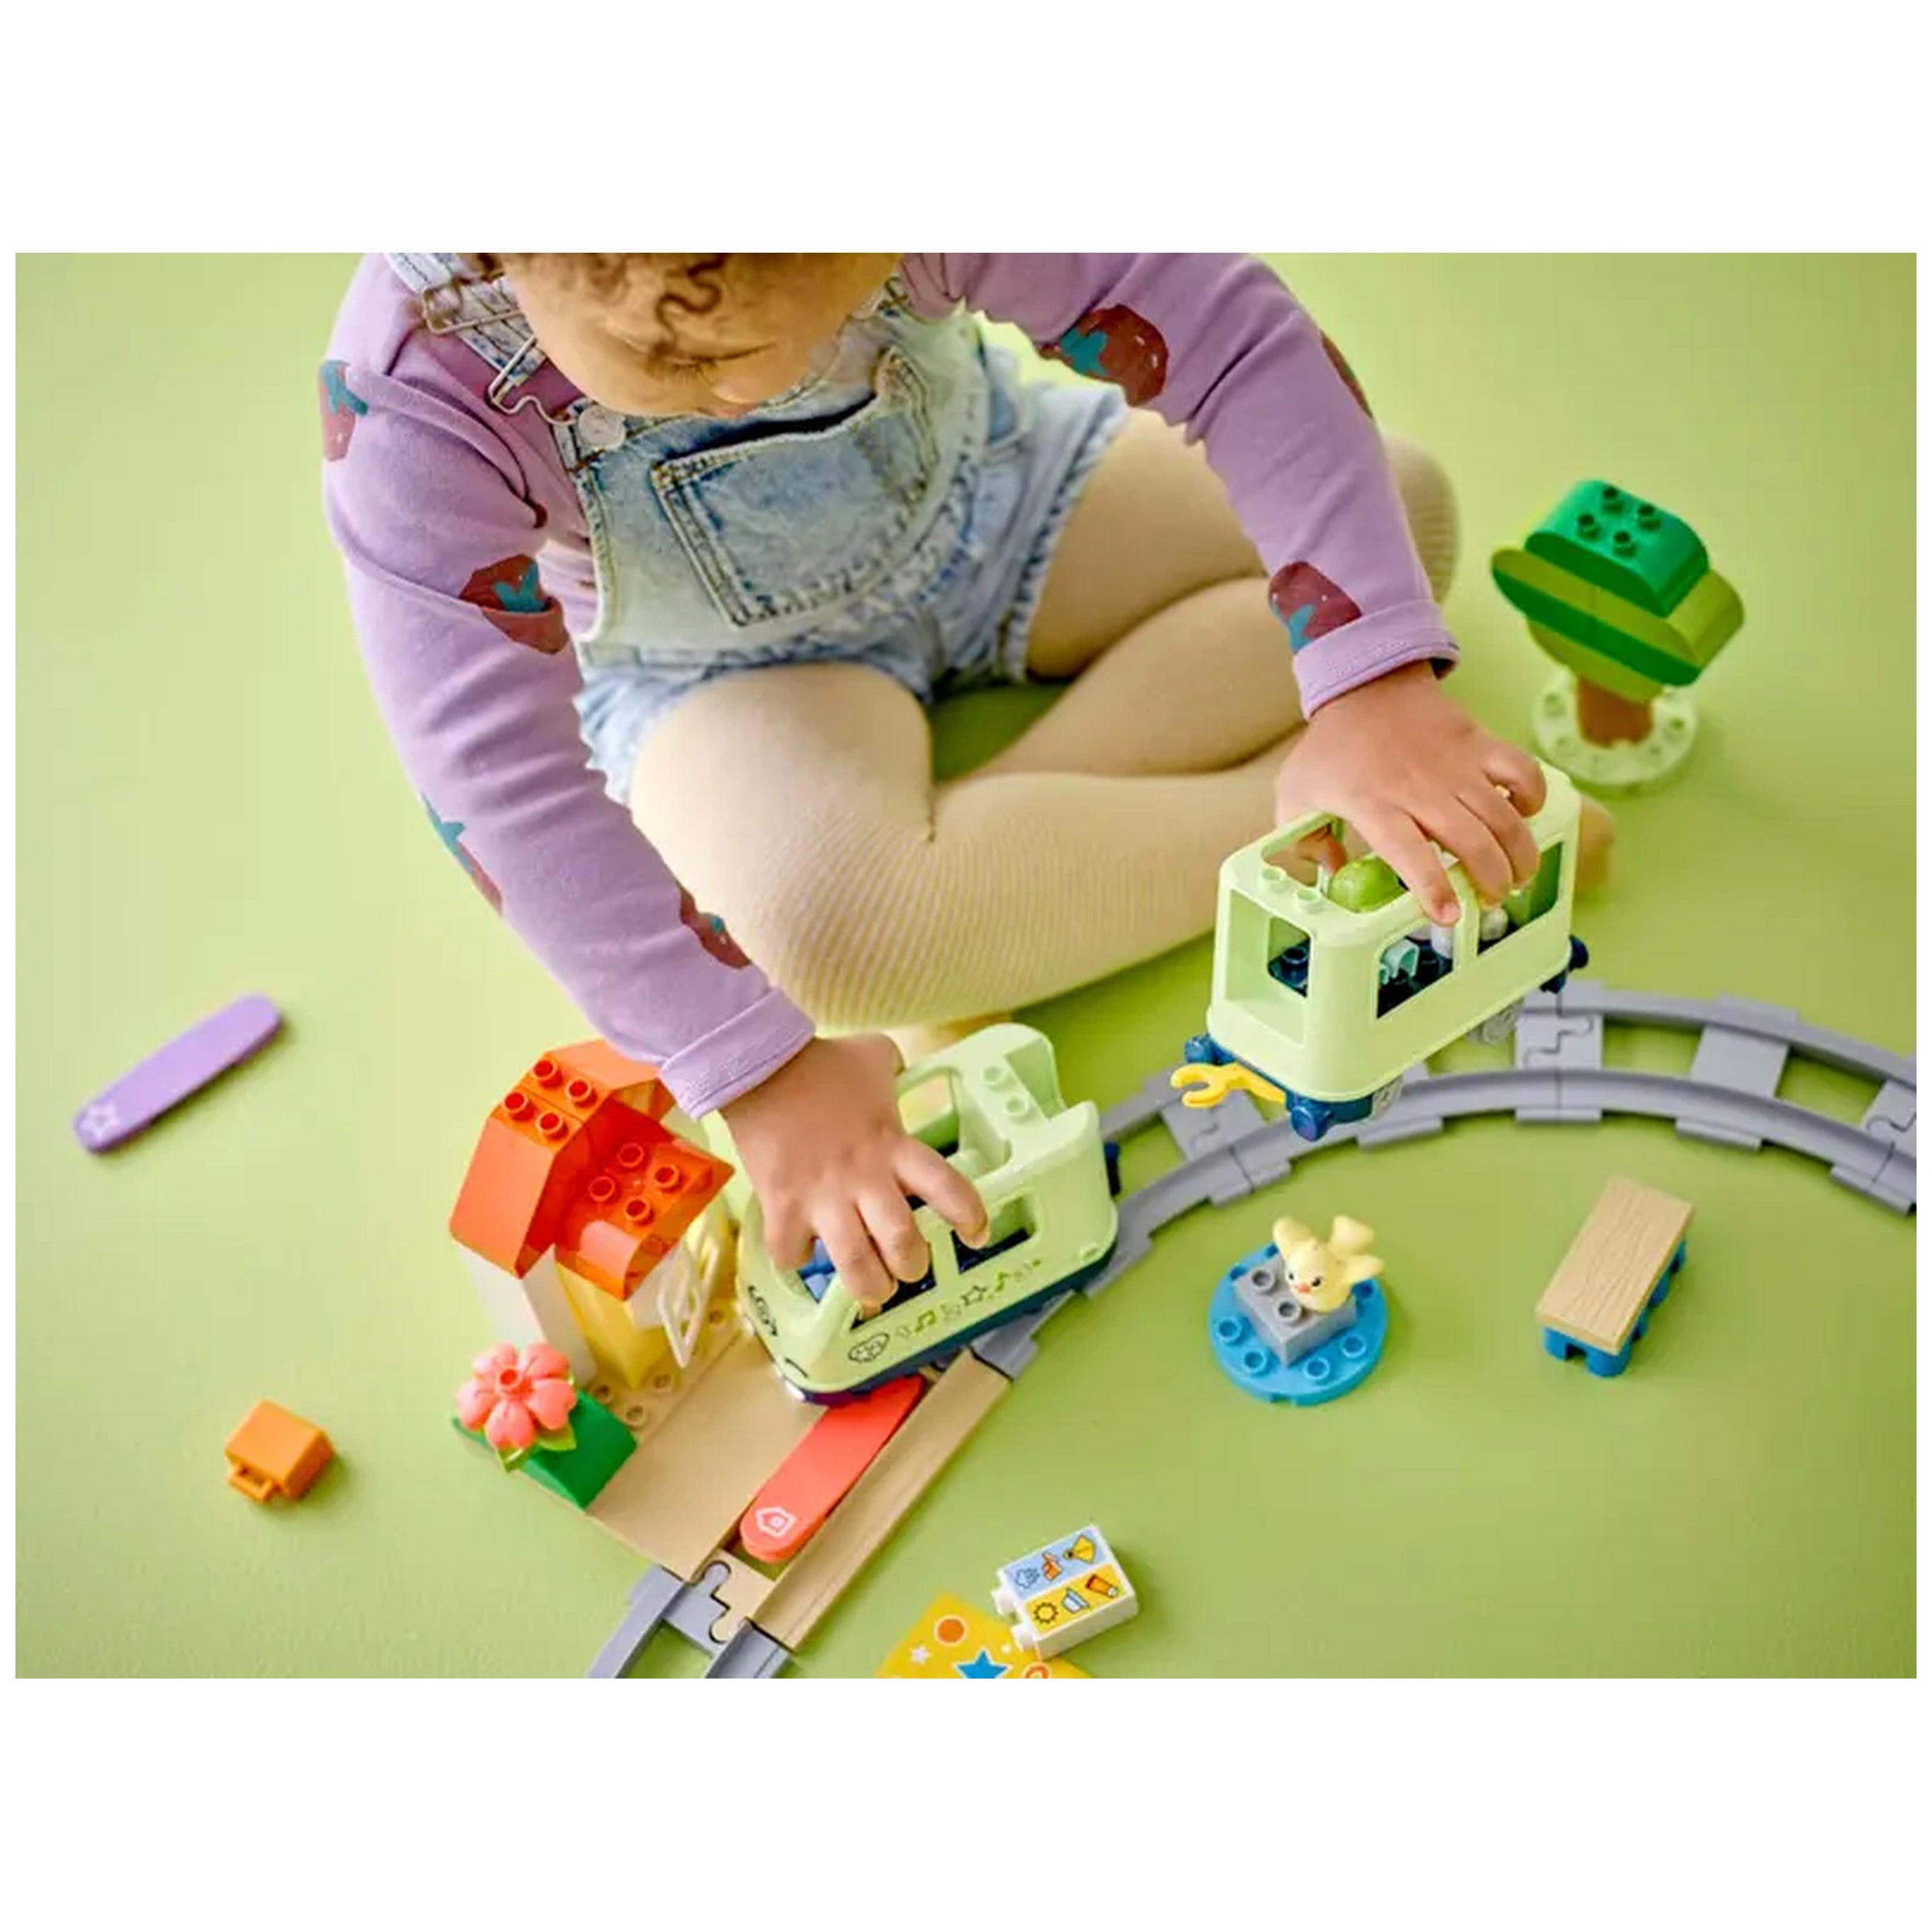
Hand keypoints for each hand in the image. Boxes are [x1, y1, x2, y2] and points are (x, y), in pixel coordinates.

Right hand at [720, 1033, 989, 1314]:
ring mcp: (823, 1197)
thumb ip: (895, 1070)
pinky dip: (796, 1260)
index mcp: (894, 1146)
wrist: (760, 1065)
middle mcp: (865, 1178)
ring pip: (856, 1265)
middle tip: (907, 1267)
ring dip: (869, 1287)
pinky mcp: (783, 1206)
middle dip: (912, 1266)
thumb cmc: (822, 1064)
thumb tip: (899, 1067)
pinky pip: (792, 1254)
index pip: (948, 1189)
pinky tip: (800, 1250)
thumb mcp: (874, 1056)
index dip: (970, 1218)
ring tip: (873, 1291)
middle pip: (903, 1244)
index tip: (976, 1235)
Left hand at [1275, 663, 1545, 925]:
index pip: (1409, 853)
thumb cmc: (1331, 746)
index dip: (1433, 888)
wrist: (1365, 684)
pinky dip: (1533, 797)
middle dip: (1492, 881)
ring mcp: (1456, 764)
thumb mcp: (1295, 793)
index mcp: (1373, 804)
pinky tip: (1524, 816)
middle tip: (1492, 900)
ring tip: (1518, 876)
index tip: (1447, 915)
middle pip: (1471, 842)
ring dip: (1520, 854)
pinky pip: (1522, 771)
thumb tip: (1333, 875)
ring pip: (1504, 816)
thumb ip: (1305, 840)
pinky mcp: (1480, 742)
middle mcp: (1420, 788)